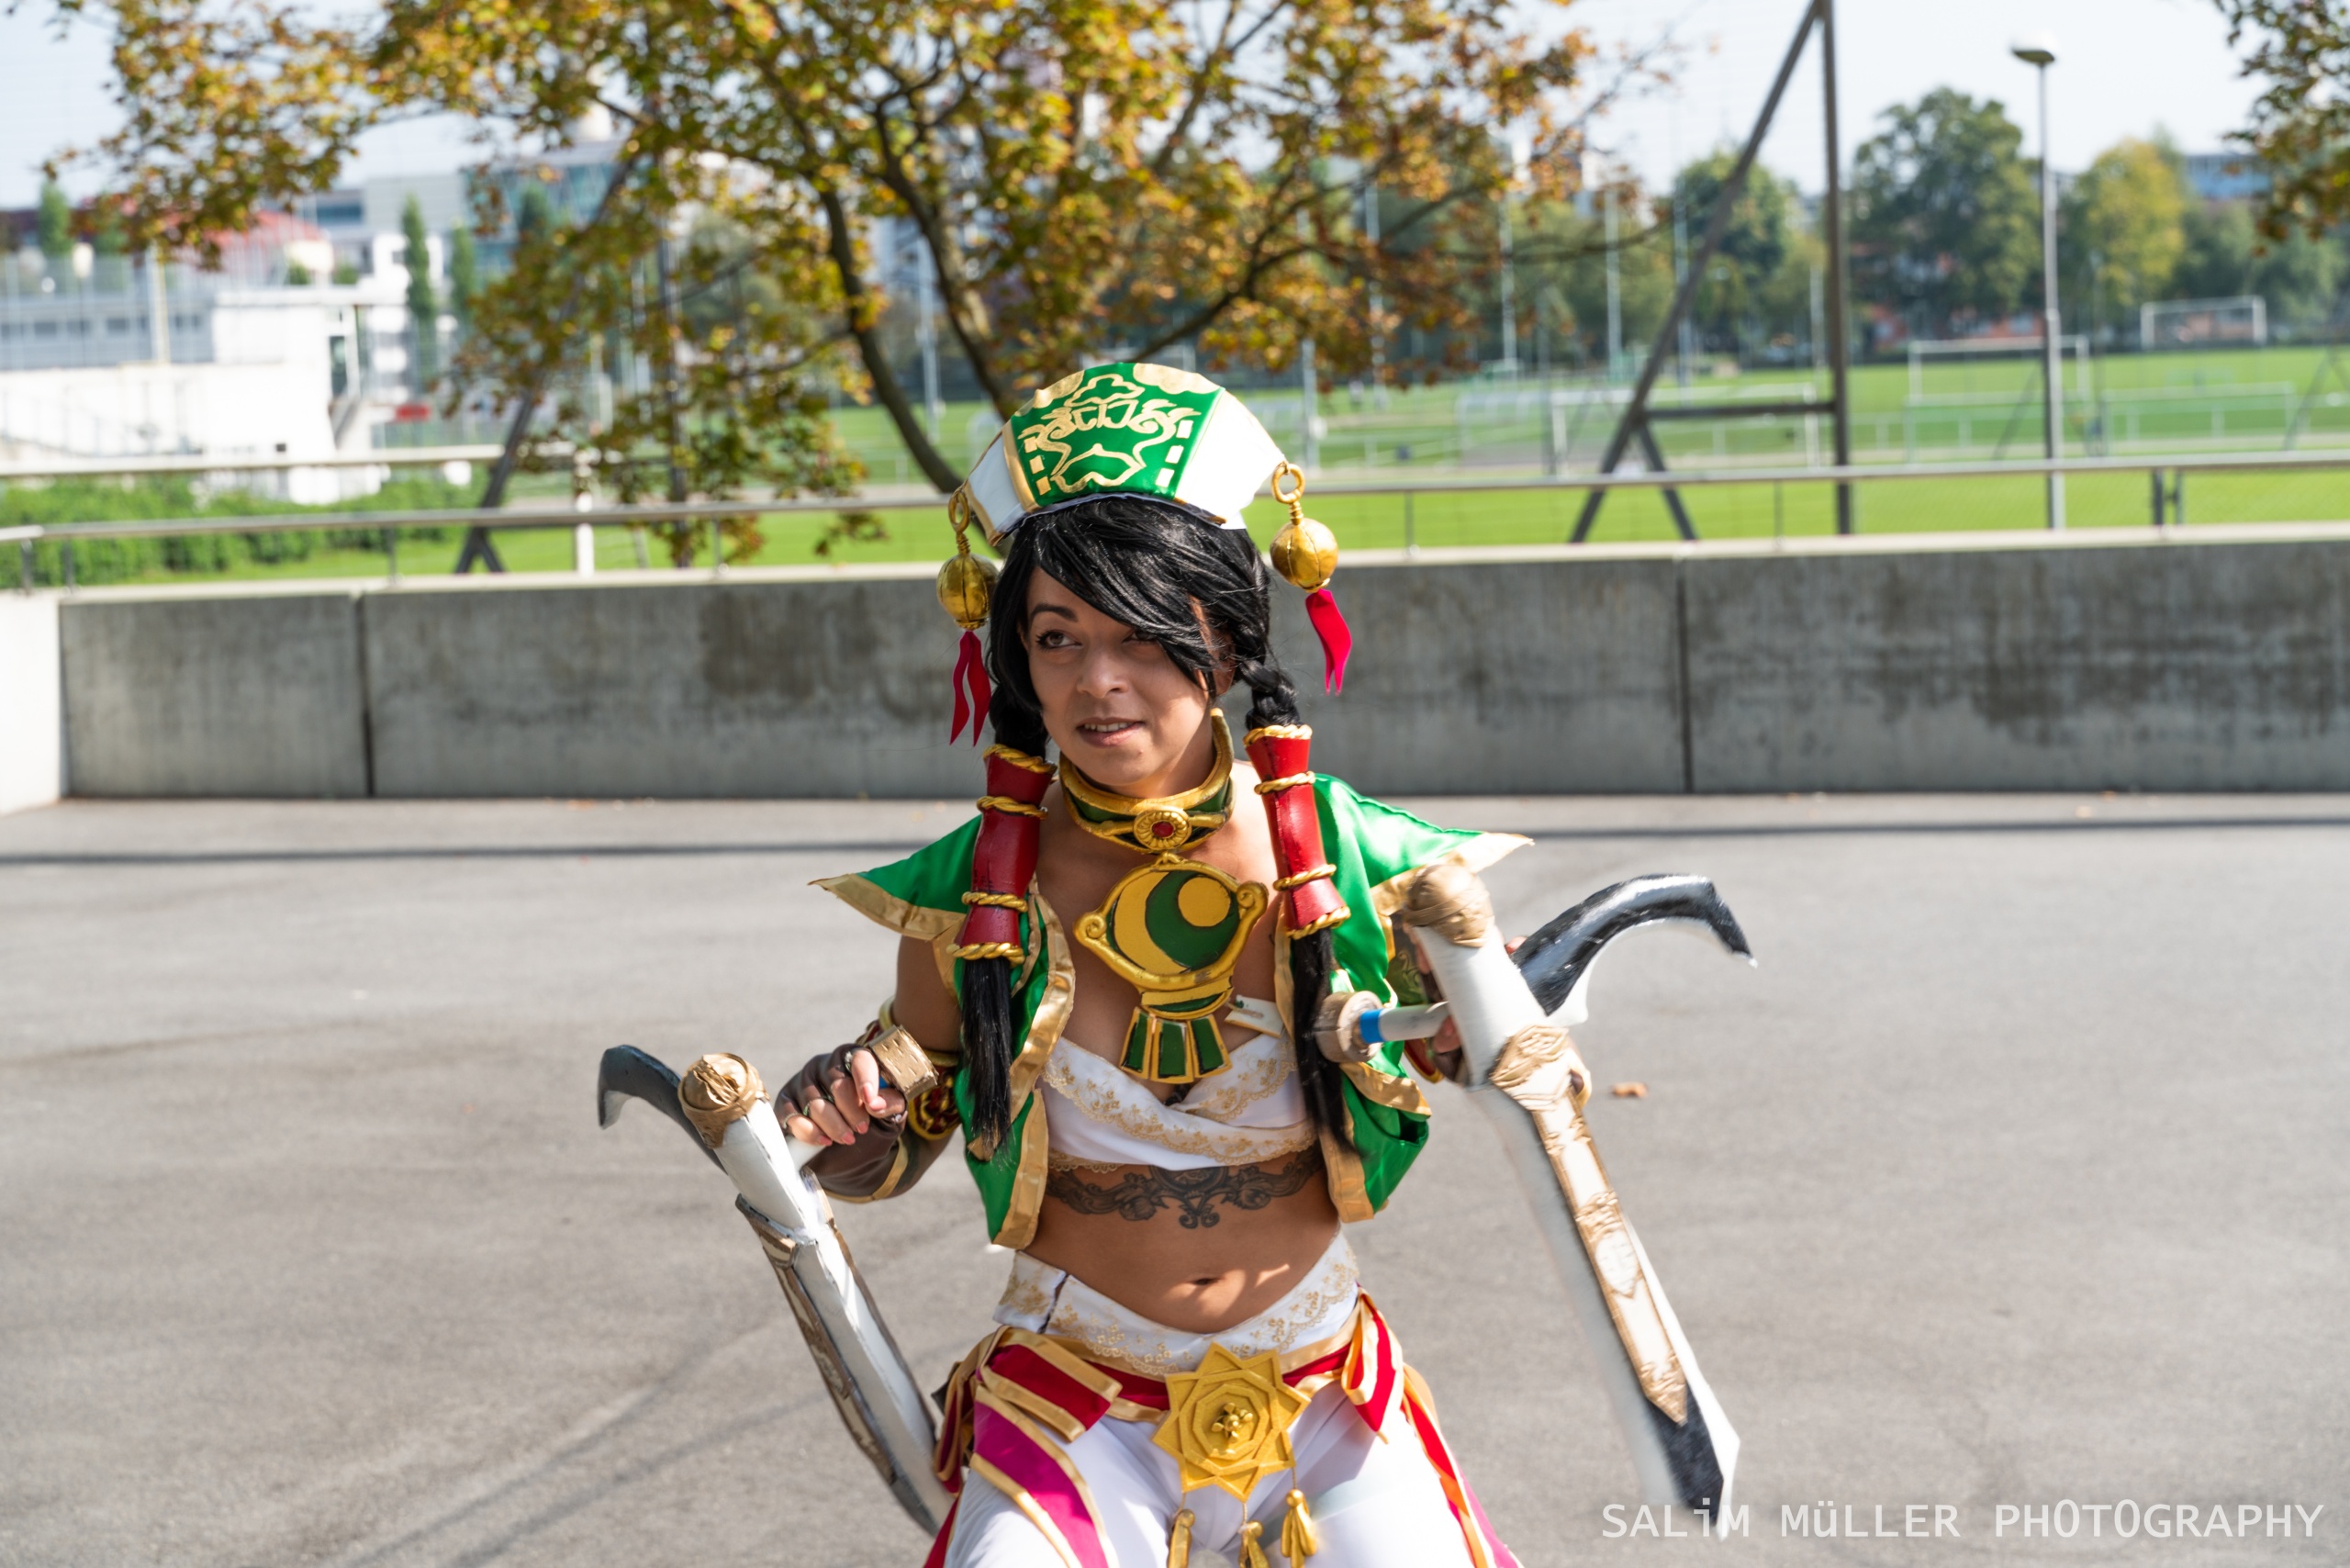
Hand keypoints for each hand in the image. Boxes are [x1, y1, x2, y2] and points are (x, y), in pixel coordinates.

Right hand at [779, 1043, 907, 1148]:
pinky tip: (824, 1140)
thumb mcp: (889, 1109)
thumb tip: (876, 1105)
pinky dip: (809, 1132)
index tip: (871, 1103)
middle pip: (837, 1085)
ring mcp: (802, 1080)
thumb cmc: (870, 1116)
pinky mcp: (785, 1100)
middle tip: (862, 1129)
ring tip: (847, 1139)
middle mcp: (825, 1064)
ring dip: (833, 1126)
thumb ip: (891, 1103)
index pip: (860, 1060)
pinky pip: (792, 1115)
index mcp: (853, 1057)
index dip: (866, 1080)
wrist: (846, 1138)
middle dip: (852, 1111)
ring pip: (815, 1103)